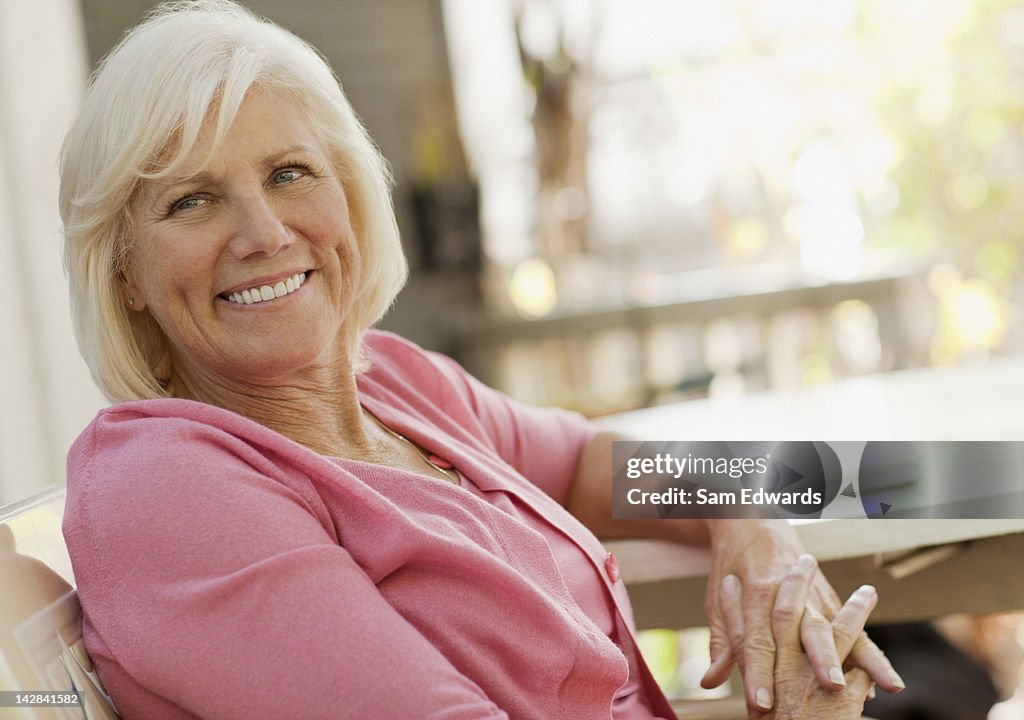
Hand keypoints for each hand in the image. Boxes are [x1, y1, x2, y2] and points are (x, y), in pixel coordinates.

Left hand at [700, 520, 903, 713]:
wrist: (753, 522)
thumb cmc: (732, 565)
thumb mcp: (718, 597)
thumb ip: (723, 641)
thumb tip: (709, 681)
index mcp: (756, 592)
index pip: (756, 639)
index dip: (758, 672)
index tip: (761, 701)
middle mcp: (789, 594)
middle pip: (805, 631)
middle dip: (818, 661)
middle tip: (830, 689)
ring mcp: (813, 597)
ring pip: (836, 629)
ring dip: (855, 659)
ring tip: (876, 688)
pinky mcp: (830, 601)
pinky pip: (854, 630)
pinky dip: (868, 655)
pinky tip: (881, 681)